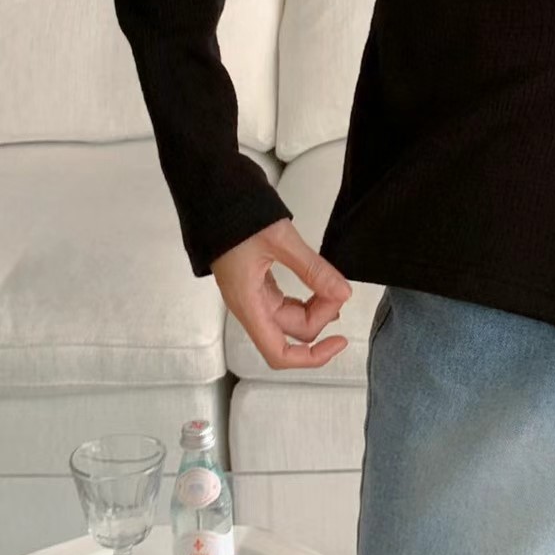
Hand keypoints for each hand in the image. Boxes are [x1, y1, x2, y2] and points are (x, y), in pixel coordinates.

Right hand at [211, 217, 352, 368]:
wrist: (211, 197)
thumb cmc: (235, 218)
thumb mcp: (280, 241)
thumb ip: (313, 269)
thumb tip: (343, 293)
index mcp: (248, 304)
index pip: (278, 354)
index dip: (311, 357)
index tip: (338, 341)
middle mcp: (249, 307)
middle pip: (292, 333)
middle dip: (321, 315)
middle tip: (339, 287)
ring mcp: (252, 296)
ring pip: (291, 318)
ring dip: (315, 308)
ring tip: (332, 285)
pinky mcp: (257, 284)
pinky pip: (286, 303)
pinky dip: (307, 298)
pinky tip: (320, 285)